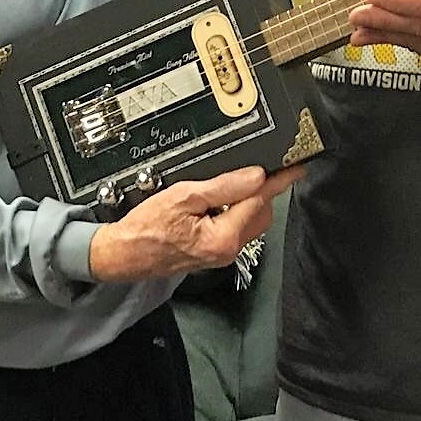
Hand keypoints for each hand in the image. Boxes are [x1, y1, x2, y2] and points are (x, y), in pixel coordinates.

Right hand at [87, 163, 301, 281]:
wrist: (123, 253)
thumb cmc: (145, 228)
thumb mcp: (183, 196)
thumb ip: (223, 186)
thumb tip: (255, 176)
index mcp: (223, 238)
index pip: (259, 201)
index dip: (278, 180)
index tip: (296, 167)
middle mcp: (227, 250)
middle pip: (261, 213)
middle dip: (262, 189)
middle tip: (258, 166)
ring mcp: (222, 253)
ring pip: (250, 221)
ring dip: (248, 200)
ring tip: (232, 182)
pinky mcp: (215, 252)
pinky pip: (236, 227)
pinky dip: (236, 210)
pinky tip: (220, 199)